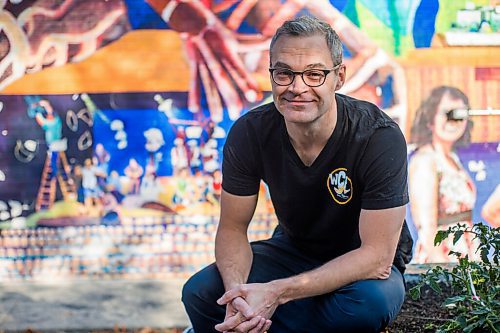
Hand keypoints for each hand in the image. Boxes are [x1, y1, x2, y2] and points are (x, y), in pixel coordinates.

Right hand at [146, 0, 261, 121]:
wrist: (193, 20)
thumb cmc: (217, 32)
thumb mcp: (234, 39)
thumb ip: (253, 42)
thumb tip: (269, 40)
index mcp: (228, 52)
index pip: (239, 70)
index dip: (247, 83)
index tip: (255, 98)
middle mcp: (215, 58)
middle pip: (223, 80)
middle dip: (229, 97)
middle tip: (236, 114)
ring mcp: (202, 62)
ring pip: (208, 85)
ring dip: (212, 102)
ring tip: (217, 119)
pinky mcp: (192, 64)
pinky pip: (193, 82)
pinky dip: (193, 96)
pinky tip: (193, 110)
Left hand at [215, 283, 278, 331]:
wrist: (275, 292)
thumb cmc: (259, 289)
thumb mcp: (242, 288)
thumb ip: (229, 295)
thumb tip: (219, 302)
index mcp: (247, 313)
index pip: (232, 324)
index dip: (223, 326)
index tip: (216, 327)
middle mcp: (254, 320)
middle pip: (240, 331)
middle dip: (230, 331)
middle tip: (222, 330)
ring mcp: (259, 322)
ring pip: (248, 332)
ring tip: (230, 331)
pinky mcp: (263, 322)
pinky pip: (254, 330)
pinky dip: (248, 331)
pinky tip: (242, 329)